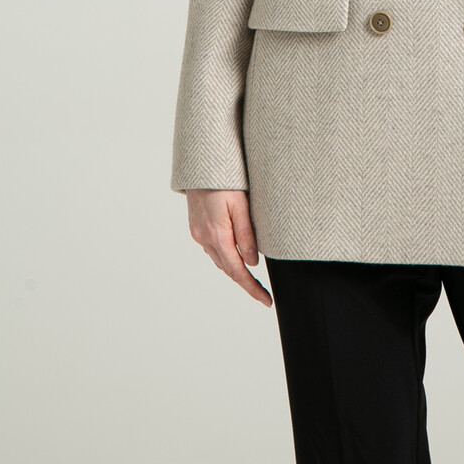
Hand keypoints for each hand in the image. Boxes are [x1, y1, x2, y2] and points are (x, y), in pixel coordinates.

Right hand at [184, 189, 272, 306]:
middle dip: (246, 282)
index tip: (266, 301)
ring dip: (235, 270)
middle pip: (227, 269)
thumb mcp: (240, 204)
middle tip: (264, 294)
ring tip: (253, 279)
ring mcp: (198, 233)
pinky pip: (213, 249)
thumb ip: (246, 234)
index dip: (252, 288)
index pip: (237, 270)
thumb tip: (252, 263)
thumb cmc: (223, 178)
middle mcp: (204, 237)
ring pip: (220, 260)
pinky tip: (235, 256)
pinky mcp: (197, 227)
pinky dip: (226, 257)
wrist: (201, 162)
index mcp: (216, 234)